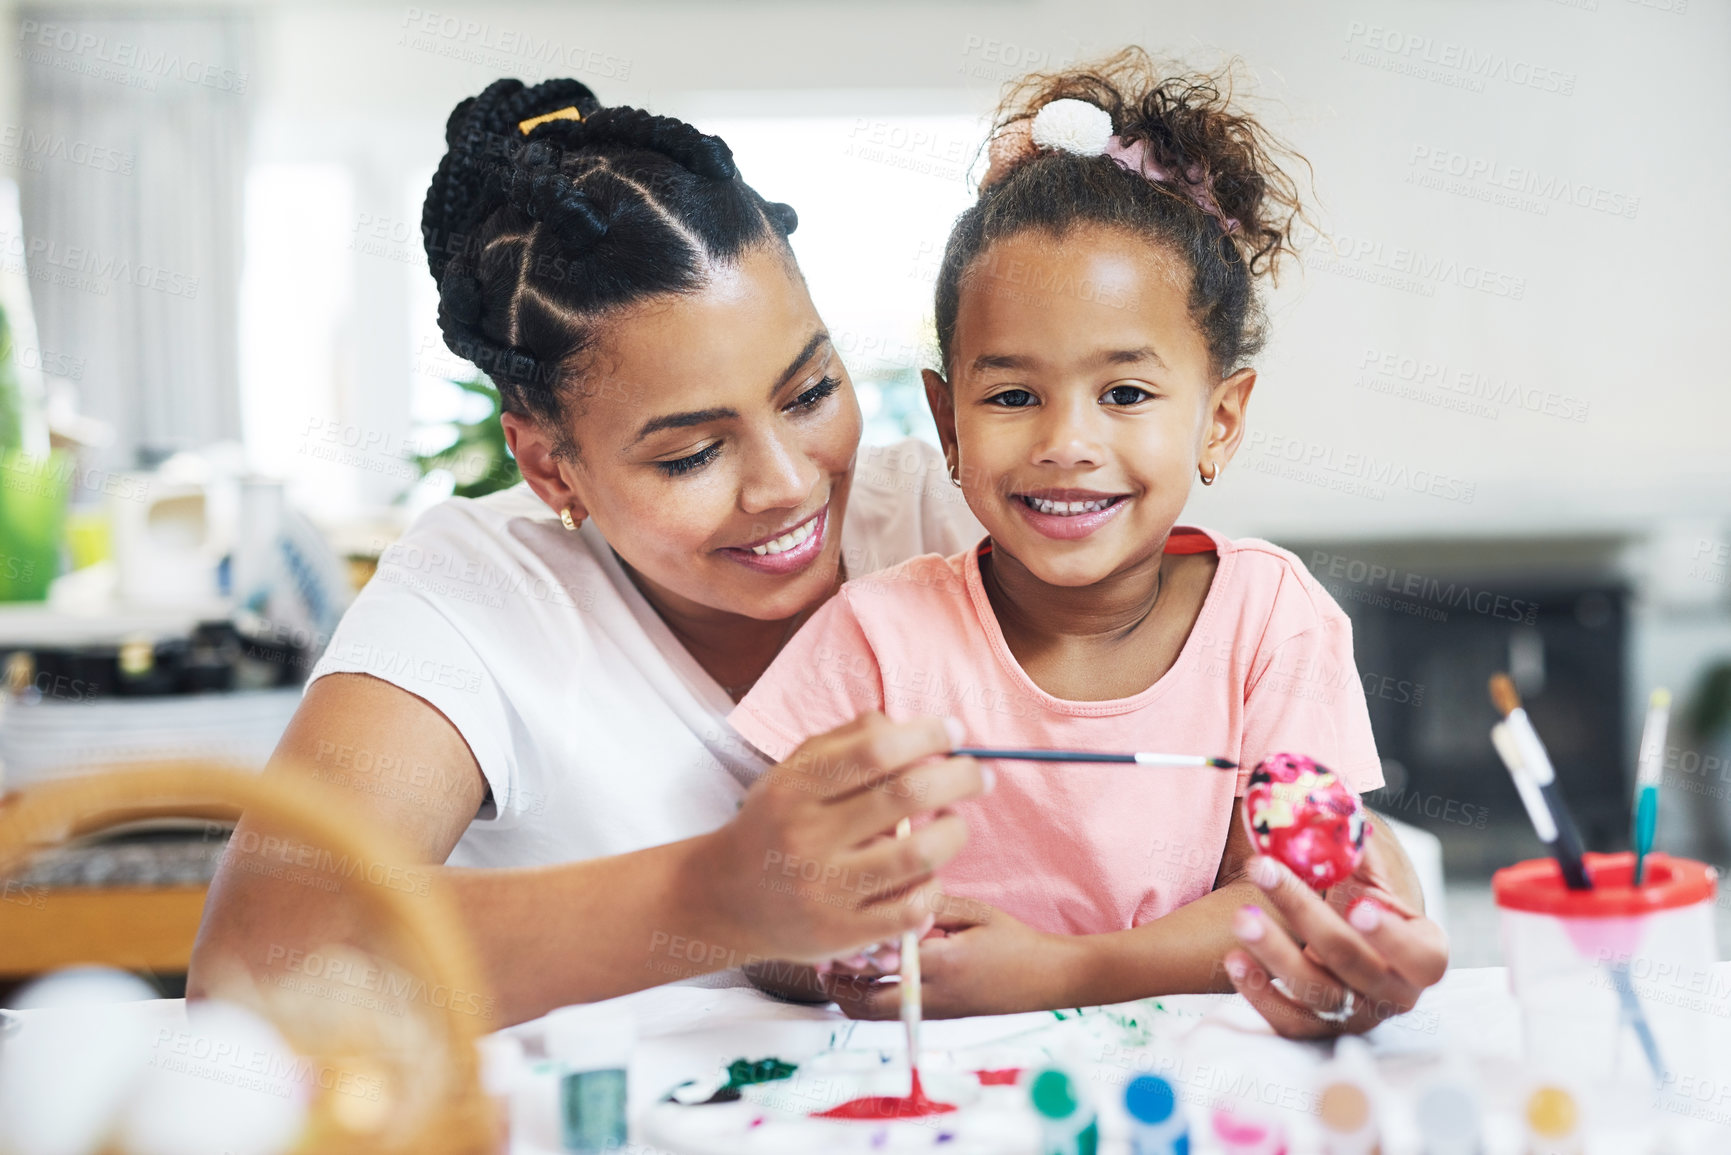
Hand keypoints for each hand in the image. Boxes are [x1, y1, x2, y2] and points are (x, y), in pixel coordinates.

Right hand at [687, 713, 985, 965]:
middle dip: (960, 778)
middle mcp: (808, 837)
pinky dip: (932, 889)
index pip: (875, 750)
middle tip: (981, 775)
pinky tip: (929, 876)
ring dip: (953, 834)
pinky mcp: (841, 933)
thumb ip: (846, 741)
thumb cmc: (775, 822)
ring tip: (954, 825)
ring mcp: (825, 889)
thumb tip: (908, 725)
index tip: (955, 732)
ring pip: (918, 856)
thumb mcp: (793, 771)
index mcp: (795, 788)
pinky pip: (911, 910)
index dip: (927, 735)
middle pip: (906, 796)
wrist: (726, 897)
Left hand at [820, 899, 1074, 1019]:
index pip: (884, 960)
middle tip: (819, 959)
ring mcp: (933, 1012)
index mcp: (944, 963)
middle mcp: (933, 995)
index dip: (853, 948)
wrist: (1046, 979)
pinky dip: (868, 1001)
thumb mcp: (973, 912)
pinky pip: (890, 1014)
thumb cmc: (1012, 940)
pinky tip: (861, 977)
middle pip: (867, 1002)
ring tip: (833, 969)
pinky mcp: (935, 1018)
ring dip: (848, 996)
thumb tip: (886, 894)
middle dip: (837, 984)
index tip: (832, 929)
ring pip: (874, 1015)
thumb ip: (930, 906)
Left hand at [1223, 834, 1448, 1038]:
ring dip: (1276, 954)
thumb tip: (1331, 807)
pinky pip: (1289, 1022)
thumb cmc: (1366, 893)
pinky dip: (1260, 993)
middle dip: (1306, 915)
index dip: (1392, 936)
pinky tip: (1234, 959)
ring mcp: (1356, 1015)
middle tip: (1265, 871)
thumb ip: (1357, 843)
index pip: (1422, 957)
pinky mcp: (1318, 1028)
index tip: (1357, 905)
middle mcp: (1396, 992)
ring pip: (1319, 994)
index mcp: (1424, 953)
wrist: (1349, 930)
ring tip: (1243, 917)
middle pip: (1354, 963)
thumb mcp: (1372, 868)